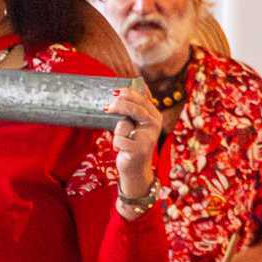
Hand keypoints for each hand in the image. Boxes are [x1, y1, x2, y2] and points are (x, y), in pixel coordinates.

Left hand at [108, 82, 161, 196]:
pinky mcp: (139, 150)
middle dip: (118, 105)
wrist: (136, 169)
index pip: (142, 99)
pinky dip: (116, 145)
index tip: (114, 92)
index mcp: (155, 116)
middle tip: (106, 108)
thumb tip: (118, 93)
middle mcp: (155, 125)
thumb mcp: (135, 125)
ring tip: (123, 140)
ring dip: (117, 132)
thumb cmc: (132, 144)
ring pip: (123, 124)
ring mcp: (148, 138)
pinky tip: (123, 150)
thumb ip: (132, 110)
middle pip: (134, 108)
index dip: (128, 93)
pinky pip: (118, 140)